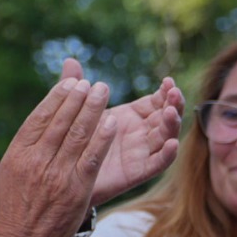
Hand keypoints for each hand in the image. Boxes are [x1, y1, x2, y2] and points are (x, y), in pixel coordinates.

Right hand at [0, 77, 115, 236]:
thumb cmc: (5, 214)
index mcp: (16, 158)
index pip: (37, 120)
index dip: (55, 100)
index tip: (69, 84)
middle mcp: (37, 163)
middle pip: (60, 123)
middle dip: (77, 100)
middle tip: (91, 82)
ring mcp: (58, 176)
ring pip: (78, 136)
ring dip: (93, 111)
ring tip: (103, 92)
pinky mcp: (77, 189)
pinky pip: (92, 158)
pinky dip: (102, 139)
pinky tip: (112, 122)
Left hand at [60, 59, 183, 202]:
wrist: (61, 177)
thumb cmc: (72, 141)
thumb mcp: (75, 112)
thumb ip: (77, 88)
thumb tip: (69, 59)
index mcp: (130, 116)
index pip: (156, 101)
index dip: (165, 92)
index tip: (168, 81)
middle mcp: (140, 133)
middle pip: (165, 116)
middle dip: (173, 104)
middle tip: (174, 92)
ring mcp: (140, 152)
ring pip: (165, 137)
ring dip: (172, 124)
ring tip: (170, 112)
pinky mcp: (136, 172)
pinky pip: (157, 164)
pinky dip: (167, 154)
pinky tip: (172, 143)